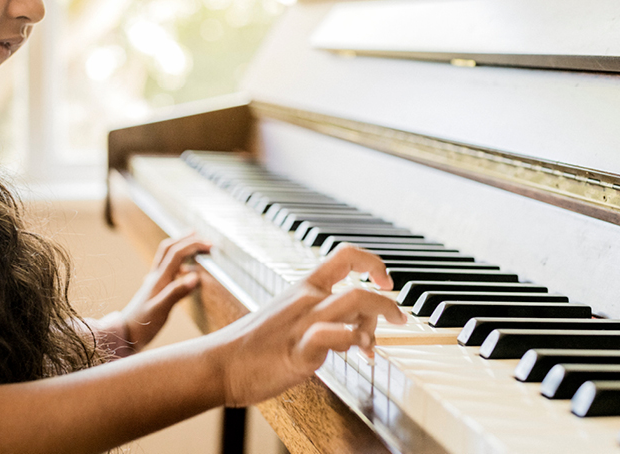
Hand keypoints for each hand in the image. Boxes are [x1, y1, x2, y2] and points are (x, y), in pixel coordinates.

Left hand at [115, 233, 211, 351]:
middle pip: (170, 248)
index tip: (210, 245)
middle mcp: (156, 276)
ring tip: (195, 244)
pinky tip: (185, 270)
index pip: (177, 253)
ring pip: (167, 257)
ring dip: (181, 247)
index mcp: (159, 278)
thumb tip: (195, 276)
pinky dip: (179, 263)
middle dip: (187, 239)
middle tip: (204, 238)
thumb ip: (177, 293)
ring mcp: (155, 282)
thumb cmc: (142, 325)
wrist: (126, 335)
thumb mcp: (161, 310)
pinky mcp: (155, 290)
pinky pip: (168, 269)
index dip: (193, 245)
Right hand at [210, 245, 405, 406]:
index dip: (372, 263)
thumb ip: (321, 319)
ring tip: (377, 343)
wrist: (220, 364)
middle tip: (399, 319)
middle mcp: (306, 300)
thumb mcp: (289, 319)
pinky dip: (352, 340)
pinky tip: (359, 352)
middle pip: (358, 286)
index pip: (344, 256)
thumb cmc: (253, 346)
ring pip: (352, 303)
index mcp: (303, 288)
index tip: (385, 281)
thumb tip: (354, 330)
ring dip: (378, 319)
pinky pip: (330, 335)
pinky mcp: (298, 351)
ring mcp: (303, 324)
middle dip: (387, 303)